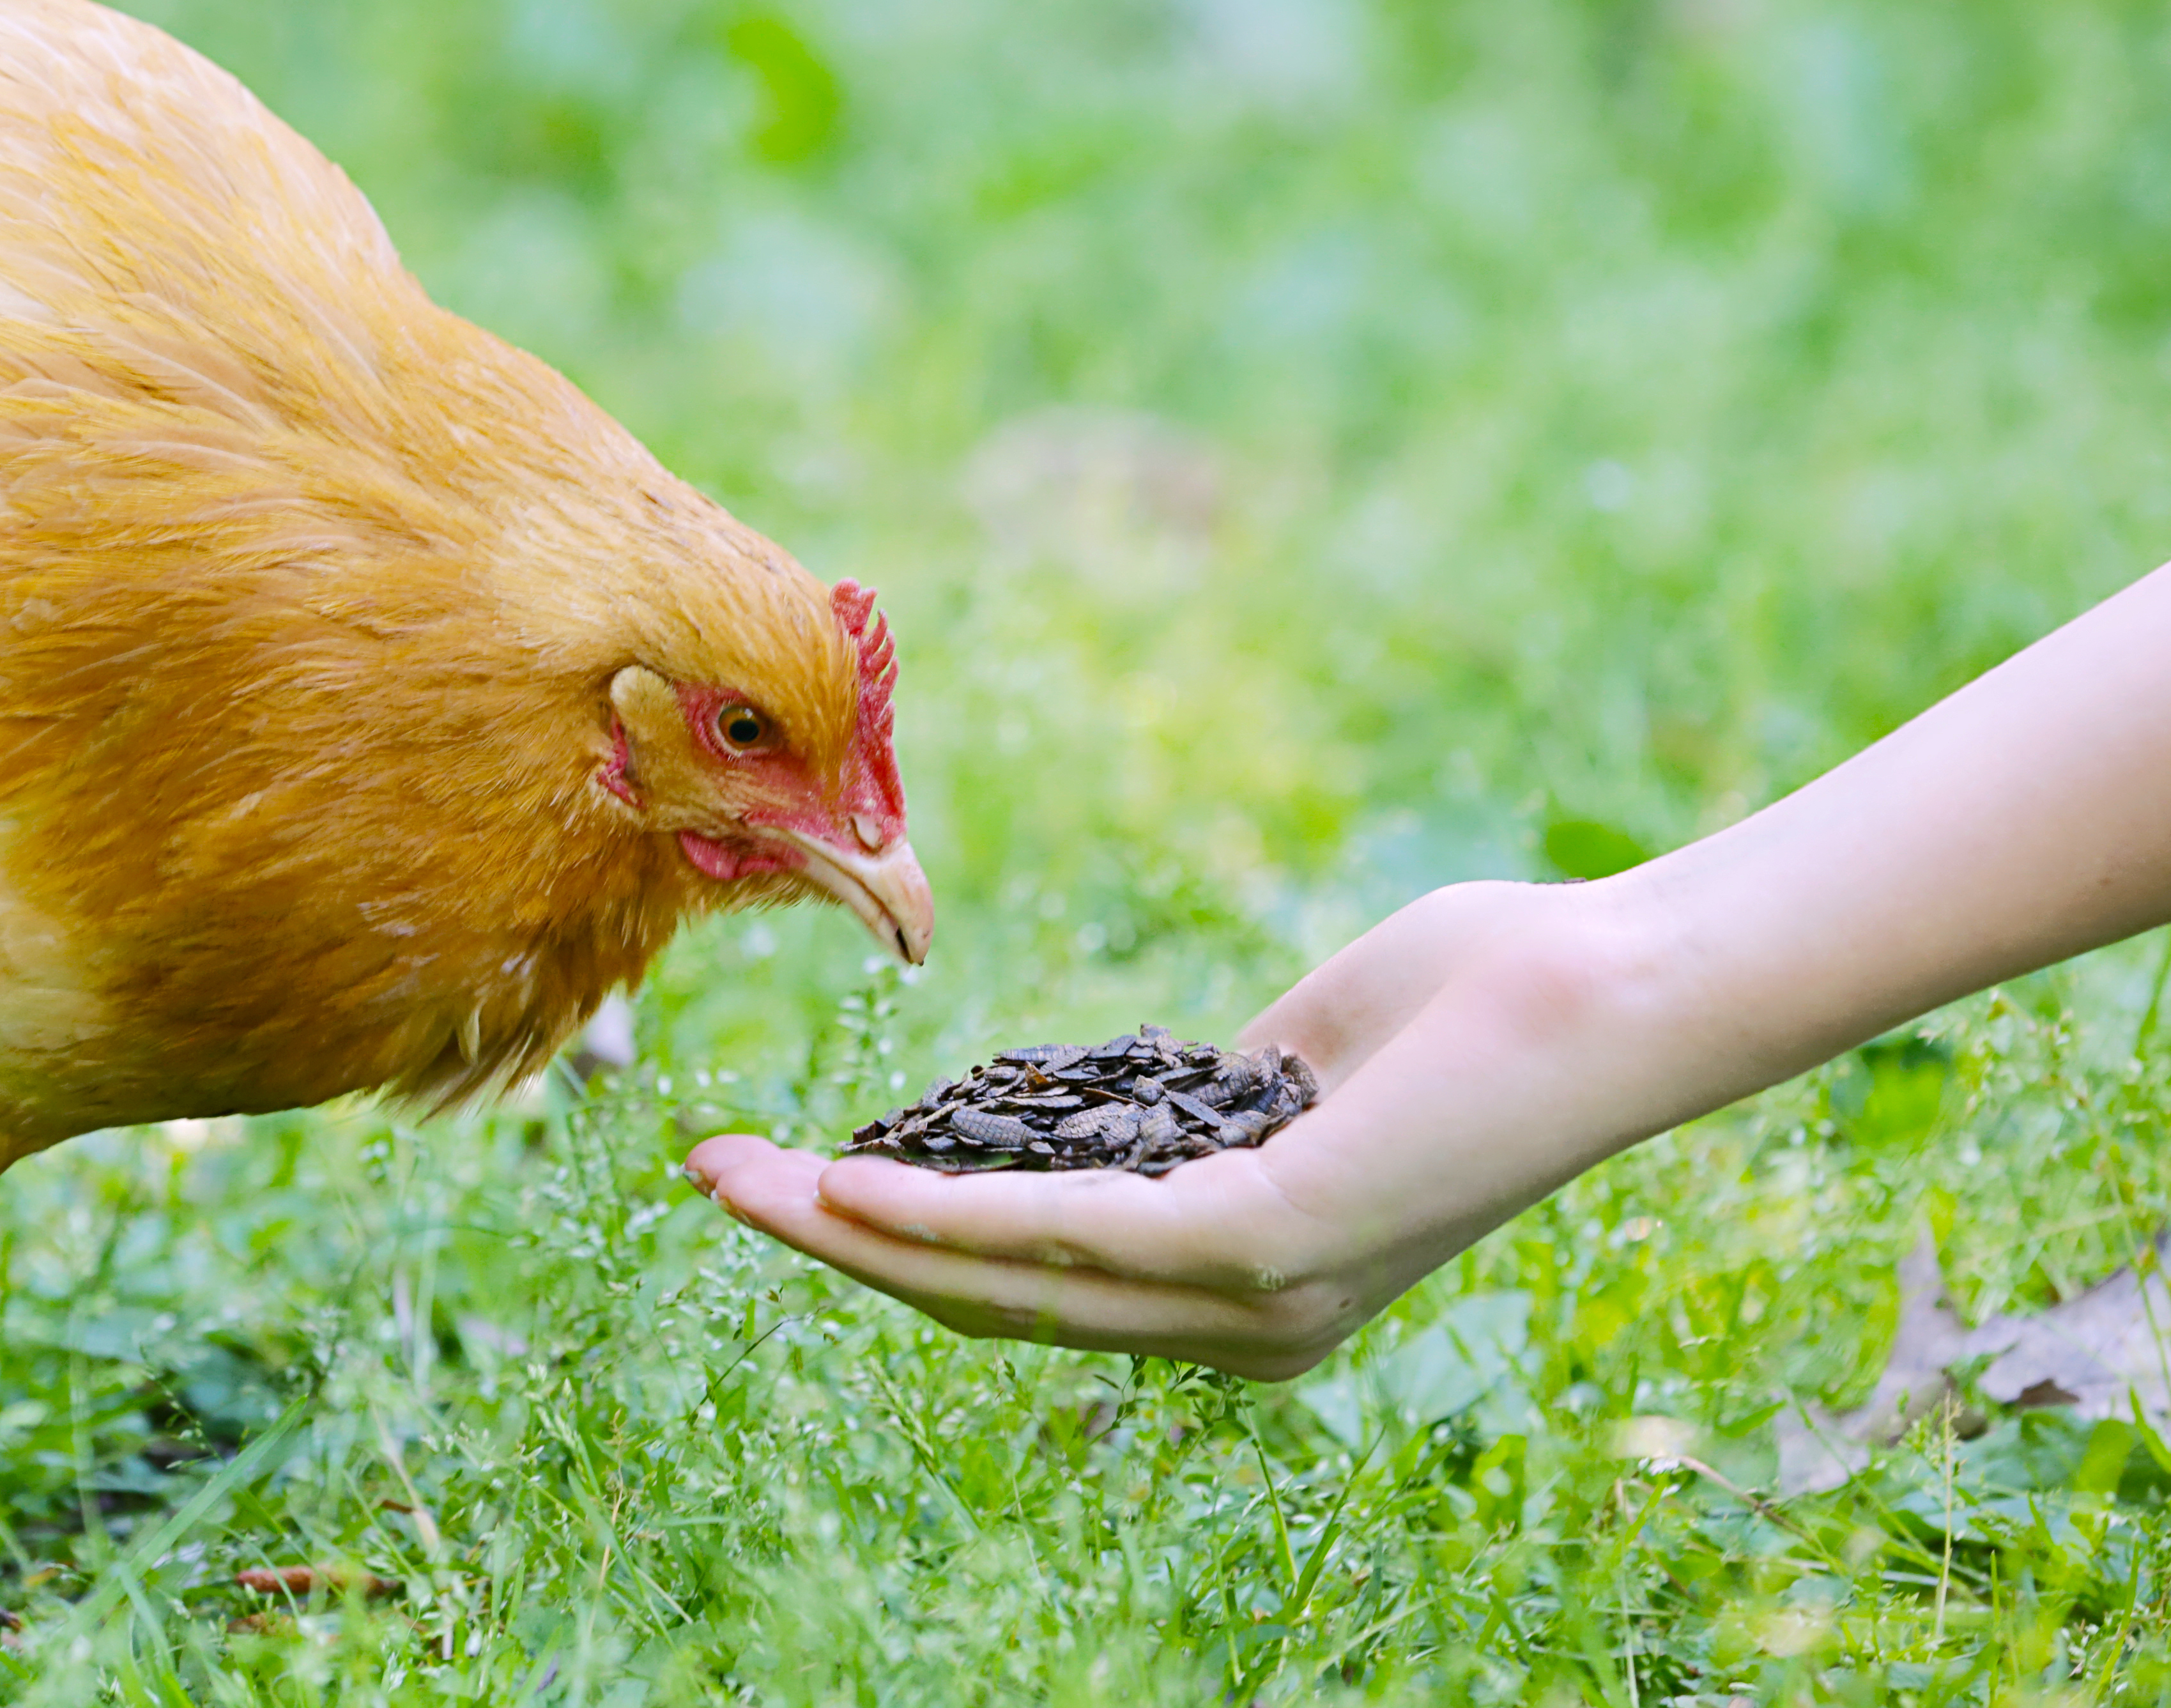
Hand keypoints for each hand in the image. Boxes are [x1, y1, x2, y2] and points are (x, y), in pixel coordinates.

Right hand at [687, 877, 1634, 1374]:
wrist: (1611, 994)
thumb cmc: (1472, 1002)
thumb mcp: (1282, 1066)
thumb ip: (1190, 1100)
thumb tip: (1117, 1095)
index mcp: (1240, 1288)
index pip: (1027, 1281)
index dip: (888, 1238)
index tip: (784, 1174)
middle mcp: (1242, 1327)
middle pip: (989, 1299)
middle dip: (834, 1244)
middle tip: (710, 1182)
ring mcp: (1258, 1298)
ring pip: (1008, 1282)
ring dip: (856, 1231)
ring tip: (745, 1179)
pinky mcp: (1275, 1244)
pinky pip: (1078, 1239)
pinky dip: (956, 1215)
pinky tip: (865, 1181)